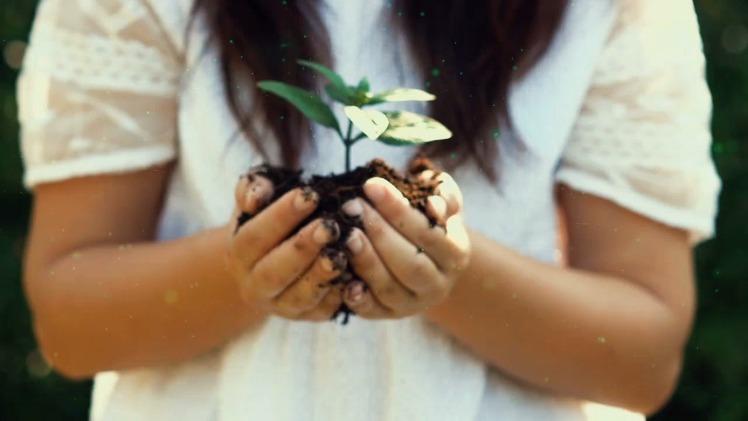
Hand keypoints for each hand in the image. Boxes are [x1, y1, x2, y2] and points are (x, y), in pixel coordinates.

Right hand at [226, 173, 344, 320]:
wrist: (271, 261)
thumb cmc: (269, 219)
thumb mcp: (258, 200)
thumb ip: (254, 189)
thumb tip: (257, 196)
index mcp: (239, 254)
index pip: (255, 236)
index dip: (281, 216)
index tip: (309, 195)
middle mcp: (254, 285)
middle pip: (274, 271)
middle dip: (303, 248)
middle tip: (329, 227)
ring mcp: (280, 306)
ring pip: (299, 297)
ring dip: (321, 276)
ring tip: (342, 253)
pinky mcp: (306, 317)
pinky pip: (322, 311)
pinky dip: (338, 296)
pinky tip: (354, 277)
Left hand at [340, 171, 470, 317]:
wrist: (424, 256)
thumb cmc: (427, 218)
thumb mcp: (441, 199)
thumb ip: (442, 193)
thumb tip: (432, 205)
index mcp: (455, 253)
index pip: (428, 233)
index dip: (399, 210)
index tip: (371, 185)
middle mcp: (438, 284)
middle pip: (410, 263)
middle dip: (379, 233)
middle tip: (352, 207)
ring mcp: (413, 304)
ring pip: (390, 288)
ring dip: (366, 260)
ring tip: (346, 234)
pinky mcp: (388, 315)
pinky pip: (372, 310)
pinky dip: (357, 297)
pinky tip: (343, 278)